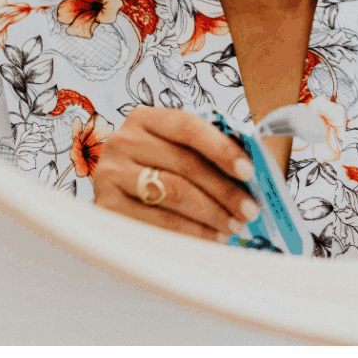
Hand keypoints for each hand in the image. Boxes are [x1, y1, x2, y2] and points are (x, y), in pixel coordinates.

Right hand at [90, 106, 259, 241]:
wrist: (116, 196)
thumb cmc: (159, 170)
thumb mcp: (178, 151)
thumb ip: (207, 152)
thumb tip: (250, 173)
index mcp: (144, 118)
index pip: (188, 127)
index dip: (221, 148)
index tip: (249, 171)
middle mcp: (121, 141)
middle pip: (184, 165)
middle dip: (224, 190)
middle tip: (250, 210)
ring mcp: (109, 175)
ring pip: (173, 194)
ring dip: (211, 214)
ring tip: (234, 226)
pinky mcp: (106, 208)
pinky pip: (157, 223)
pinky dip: (190, 233)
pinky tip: (210, 238)